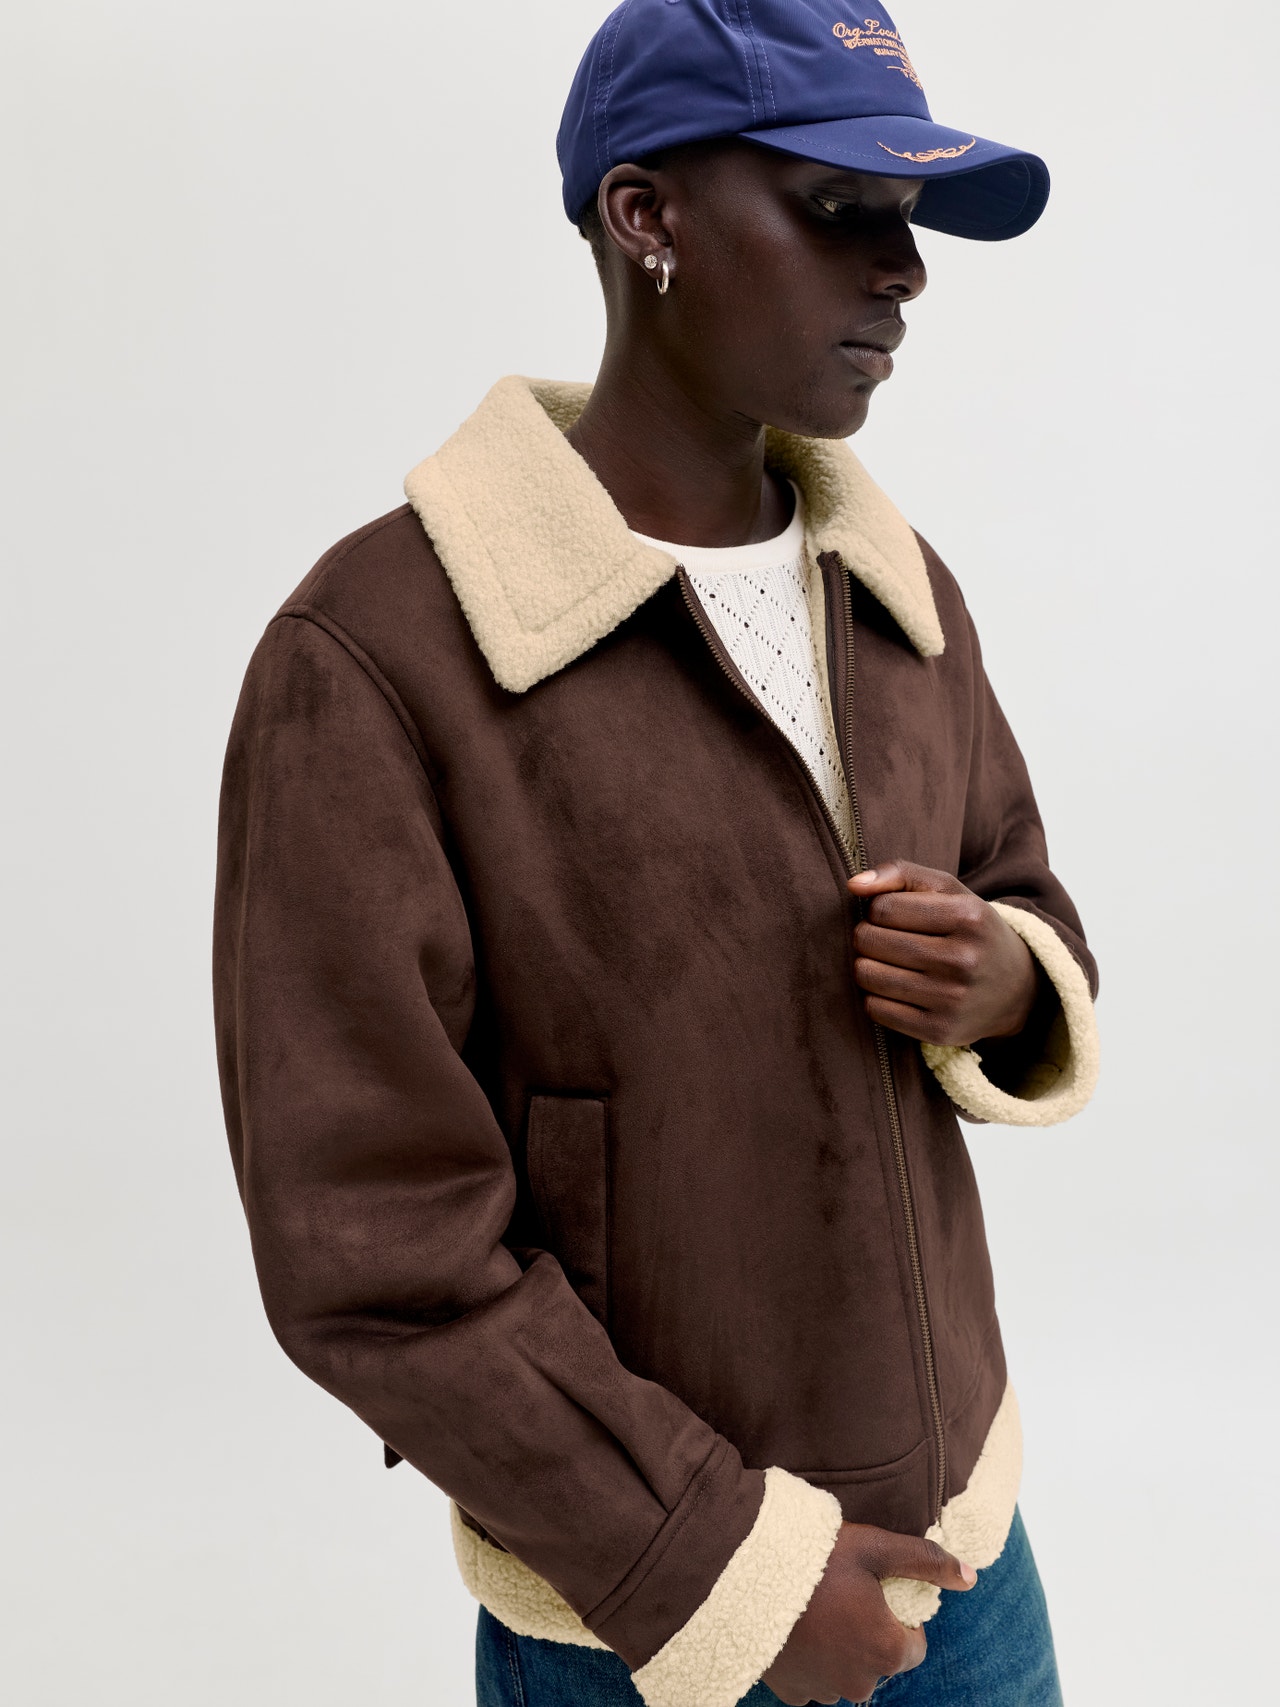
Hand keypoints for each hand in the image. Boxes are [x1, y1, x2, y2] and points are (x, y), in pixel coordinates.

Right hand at [762, 1522, 975, 1704]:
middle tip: (843, 1595)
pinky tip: (798, 1630)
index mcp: (886, 1650)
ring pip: (847, 1673)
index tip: (875, 1593)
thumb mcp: (876, 1548)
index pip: (914, 1647)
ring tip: (817, 1609)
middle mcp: (860, 1681)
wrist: (746, 1572)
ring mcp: (823, 1691)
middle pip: (879, 1662)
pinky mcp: (792, 1692)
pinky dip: (812, 1662)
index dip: (899, 1619)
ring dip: (840, 1649)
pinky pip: (814, 1682)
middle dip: (869, 1635)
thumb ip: (925, 1561)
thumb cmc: (817, 1558)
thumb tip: (970, 1576)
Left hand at [847, 861, 1038, 1046]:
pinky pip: (875, 1009)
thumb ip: (901, 873)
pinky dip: (875, 998)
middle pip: (870, 940)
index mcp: (968, 916)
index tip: (891, 916)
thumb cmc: (970, 930)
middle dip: (867, 936)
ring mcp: (952, 999)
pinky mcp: (940, 1031)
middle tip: (884, 940)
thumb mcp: (949, 891)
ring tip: (887, 963)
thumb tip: (854, 884)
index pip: (883, 907)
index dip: (877, 909)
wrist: (1016, 989)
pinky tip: (895, 990)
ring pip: (867, 975)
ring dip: (866, 966)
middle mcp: (963, 959)